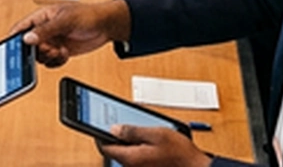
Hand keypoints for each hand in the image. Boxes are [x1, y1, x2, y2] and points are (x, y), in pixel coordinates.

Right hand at [12, 0, 129, 67]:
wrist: (106, 26)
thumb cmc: (87, 15)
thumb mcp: (65, 21)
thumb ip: (46, 30)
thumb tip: (27, 38)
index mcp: (42, 17)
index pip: (22, 27)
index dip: (15, 36)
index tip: (11, 47)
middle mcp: (45, 30)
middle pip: (29, 45)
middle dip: (37, 50)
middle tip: (48, 48)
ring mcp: (53, 41)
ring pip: (40, 55)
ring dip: (49, 56)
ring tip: (60, 50)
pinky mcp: (61, 51)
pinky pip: (51, 62)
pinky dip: (57, 61)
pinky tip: (65, 54)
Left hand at [98, 124, 213, 166]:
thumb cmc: (180, 154)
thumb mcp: (156, 134)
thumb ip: (133, 131)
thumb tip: (114, 129)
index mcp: (131, 158)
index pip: (105, 146)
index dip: (102, 133)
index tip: (101, 124)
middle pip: (116, 150)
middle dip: (118, 136)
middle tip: (125, 124)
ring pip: (127, 154)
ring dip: (130, 142)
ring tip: (143, 131)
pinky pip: (137, 158)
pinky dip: (139, 148)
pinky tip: (150, 141)